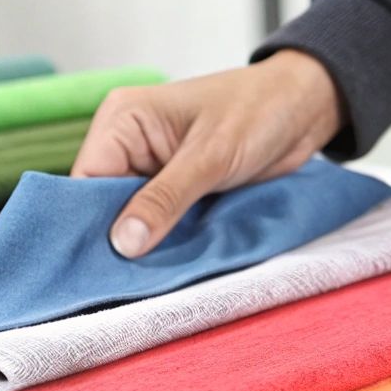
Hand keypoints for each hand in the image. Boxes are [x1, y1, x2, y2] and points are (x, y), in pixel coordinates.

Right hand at [72, 50, 342, 256]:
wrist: (305, 107)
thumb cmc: (260, 110)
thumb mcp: (211, 156)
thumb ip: (165, 198)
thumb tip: (123, 243)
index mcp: (123, 119)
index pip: (85, 180)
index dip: (90, 224)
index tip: (100, 267)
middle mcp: (128, 143)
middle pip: (102, 204)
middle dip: (117, 239)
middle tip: (123, 283)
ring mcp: (151, 167)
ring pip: (131, 217)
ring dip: (144, 245)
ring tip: (145, 281)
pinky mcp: (175, 186)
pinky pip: (158, 221)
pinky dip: (164, 241)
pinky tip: (167, 267)